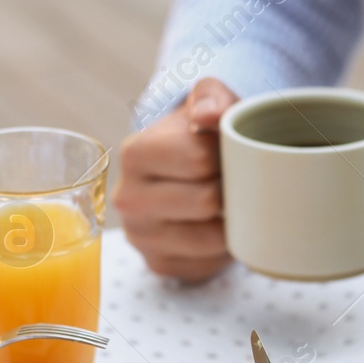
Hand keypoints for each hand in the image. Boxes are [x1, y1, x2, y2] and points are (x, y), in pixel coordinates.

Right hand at [114, 77, 238, 282]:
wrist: (185, 174)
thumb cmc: (200, 135)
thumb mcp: (207, 101)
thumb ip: (212, 97)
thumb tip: (207, 116)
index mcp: (135, 153)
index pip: (198, 159)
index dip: (227, 156)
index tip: (228, 152)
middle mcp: (128, 198)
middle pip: (205, 201)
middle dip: (232, 190)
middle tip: (236, 181)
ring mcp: (140, 237)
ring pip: (210, 239)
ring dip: (233, 223)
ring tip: (231, 203)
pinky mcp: (158, 265)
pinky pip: (208, 265)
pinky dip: (222, 250)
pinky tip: (218, 228)